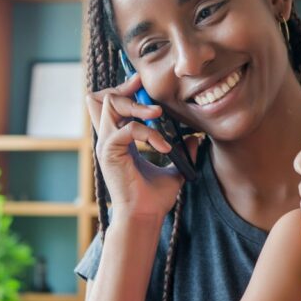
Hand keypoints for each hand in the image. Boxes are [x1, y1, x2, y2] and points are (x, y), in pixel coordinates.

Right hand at [86, 72, 200, 222]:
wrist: (145, 217)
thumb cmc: (154, 198)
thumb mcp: (173, 170)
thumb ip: (182, 153)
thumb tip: (197, 139)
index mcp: (118, 140)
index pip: (111, 104)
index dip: (124, 89)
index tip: (142, 83)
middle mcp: (108, 139)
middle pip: (103, 97)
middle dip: (126, 89)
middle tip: (147, 91)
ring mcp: (106, 145)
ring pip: (111, 105)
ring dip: (137, 105)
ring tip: (158, 114)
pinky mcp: (109, 153)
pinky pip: (128, 129)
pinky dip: (148, 133)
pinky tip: (164, 146)